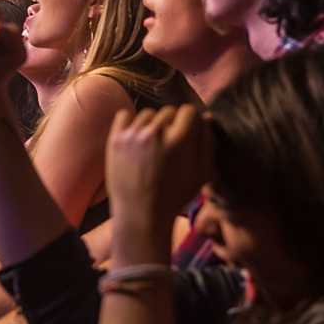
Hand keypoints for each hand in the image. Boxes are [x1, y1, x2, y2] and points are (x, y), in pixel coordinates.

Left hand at [105, 105, 212, 227]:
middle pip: (169, 111)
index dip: (191, 121)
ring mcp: (133, 134)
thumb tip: (207, 116)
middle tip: (169, 143)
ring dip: (153, 124)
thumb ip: (207, 142)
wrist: (141, 212)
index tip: (187, 133)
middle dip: (172, 124)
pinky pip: (125, 114)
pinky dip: (131, 122)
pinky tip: (136, 138)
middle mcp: (156, 132)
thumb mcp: (202, 172)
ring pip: (148, 114)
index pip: (189, 110)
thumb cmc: (175, 194)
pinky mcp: (115, 138)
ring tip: (152, 145)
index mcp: (180, 139)